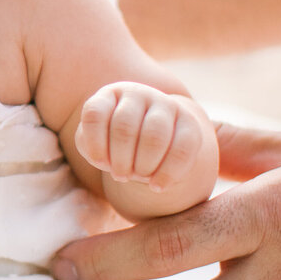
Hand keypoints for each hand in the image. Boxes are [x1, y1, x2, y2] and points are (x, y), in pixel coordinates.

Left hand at [76, 82, 206, 192]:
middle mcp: (138, 94)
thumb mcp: (96, 144)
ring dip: (143, 166)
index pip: (95, 114)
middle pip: (124, 127)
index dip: (95, 144)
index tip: (100, 163)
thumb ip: (90, 147)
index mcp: (110, 95)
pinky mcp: (190, 123)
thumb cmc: (115, 145)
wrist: (152, 145)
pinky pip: (182, 149)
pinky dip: (167, 174)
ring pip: (154, 136)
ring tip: (139, 177)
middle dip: (120, 160)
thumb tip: (105, 158)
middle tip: (121, 175)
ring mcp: (166, 104)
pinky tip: (156, 186)